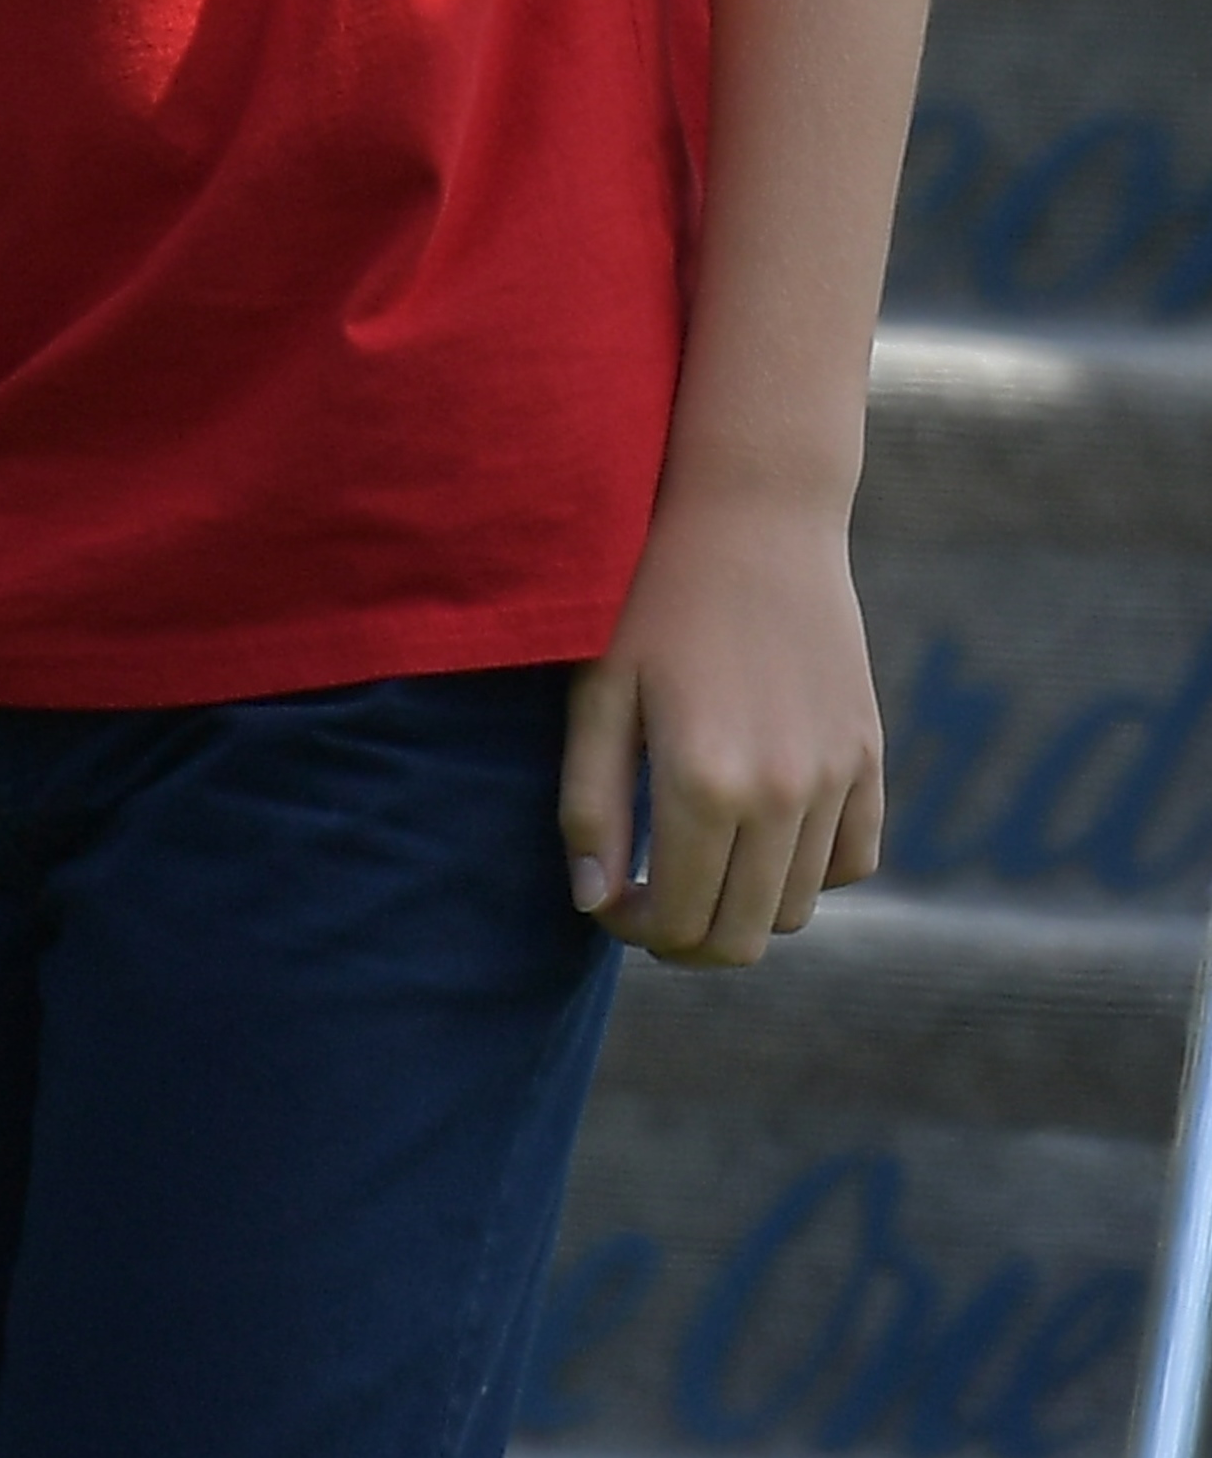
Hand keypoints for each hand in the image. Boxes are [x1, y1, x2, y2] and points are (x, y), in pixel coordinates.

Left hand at [562, 474, 884, 965]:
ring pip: (795, 907)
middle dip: (687, 940)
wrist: (751, 517)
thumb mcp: (598, 694)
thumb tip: (595, 903)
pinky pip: (852, 861)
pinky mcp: (867, 755)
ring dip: (742, 909)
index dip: (634, 931)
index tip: (610, 906)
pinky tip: (758, 836)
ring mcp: (835, 778)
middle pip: (742, 936)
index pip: (677, 921)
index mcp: (704, 783)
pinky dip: (807, 872)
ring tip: (695, 867)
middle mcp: (782, 794)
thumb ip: (591, 805)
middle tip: (648, 906)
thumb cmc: (651, 598)